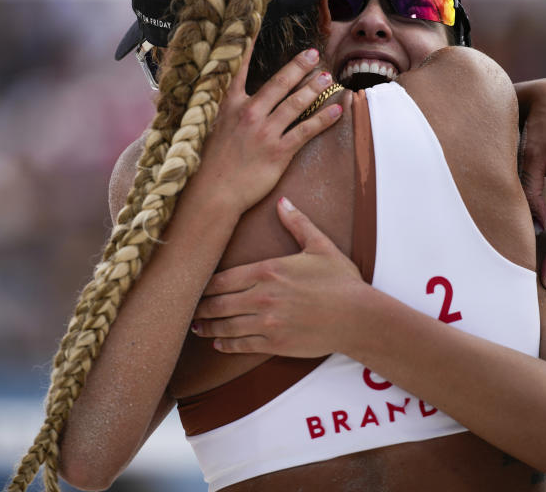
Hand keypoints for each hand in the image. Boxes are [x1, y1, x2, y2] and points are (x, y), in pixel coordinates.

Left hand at [191, 197, 364, 355]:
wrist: (358, 316)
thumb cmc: (341, 281)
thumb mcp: (319, 246)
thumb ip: (297, 223)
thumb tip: (282, 201)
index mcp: (268, 270)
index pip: (223, 278)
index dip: (204, 284)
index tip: (194, 286)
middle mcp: (262, 296)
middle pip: (218, 303)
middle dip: (200, 307)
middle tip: (186, 308)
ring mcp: (267, 321)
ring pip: (226, 325)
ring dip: (208, 327)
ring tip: (196, 328)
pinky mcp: (275, 342)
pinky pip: (242, 345)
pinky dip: (227, 345)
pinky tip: (219, 344)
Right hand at [192, 48, 342, 214]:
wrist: (212, 194)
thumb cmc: (205, 164)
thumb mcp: (199, 129)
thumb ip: (202, 109)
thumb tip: (180, 96)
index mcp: (227, 105)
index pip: (238, 68)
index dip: (248, 44)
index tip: (256, 24)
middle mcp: (248, 113)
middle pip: (279, 83)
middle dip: (298, 66)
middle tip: (313, 54)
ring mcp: (265, 132)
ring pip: (296, 104)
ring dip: (315, 88)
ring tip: (327, 77)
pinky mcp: (279, 152)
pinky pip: (306, 131)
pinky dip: (324, 119)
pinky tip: (337, 110)